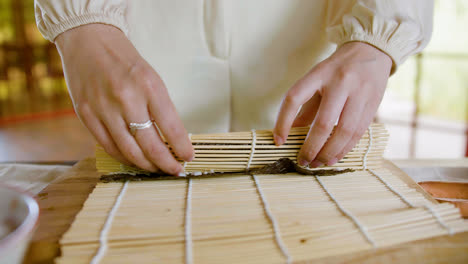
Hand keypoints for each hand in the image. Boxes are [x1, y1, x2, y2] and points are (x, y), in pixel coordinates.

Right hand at [55, 24, 192, 174]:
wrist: (89, 40)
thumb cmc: (125, 61)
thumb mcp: (151, 78)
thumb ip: (160, 108)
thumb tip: (172, 139)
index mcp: (149, 86)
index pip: (171, 127)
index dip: (182, 148)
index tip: (188, 157)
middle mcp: (126, 98)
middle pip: (150, 145)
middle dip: (166, 164)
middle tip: (175, 170)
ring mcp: (103, 108)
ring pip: (128, 151)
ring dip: (146, 165)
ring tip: (156, 169)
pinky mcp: (85, 115)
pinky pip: (108, 146)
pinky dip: (123, 157)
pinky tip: (134, 160)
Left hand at [273, 42, 391, 166]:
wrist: (370, 51)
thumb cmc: (337, 70)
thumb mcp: (316, 80)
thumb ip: (304, 107)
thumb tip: (289, 135)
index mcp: (319, 74)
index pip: (294, 98)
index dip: (283, 122)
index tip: (279, 141)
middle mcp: (340, 82)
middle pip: (323, 122)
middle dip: (311, 147)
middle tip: (303, 161)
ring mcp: (359, 93)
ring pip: (344, 131)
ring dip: (330, 152)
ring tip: (319, 163)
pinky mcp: (374, 103)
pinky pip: (358, 132)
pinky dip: (345, 149)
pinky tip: (334, 157)